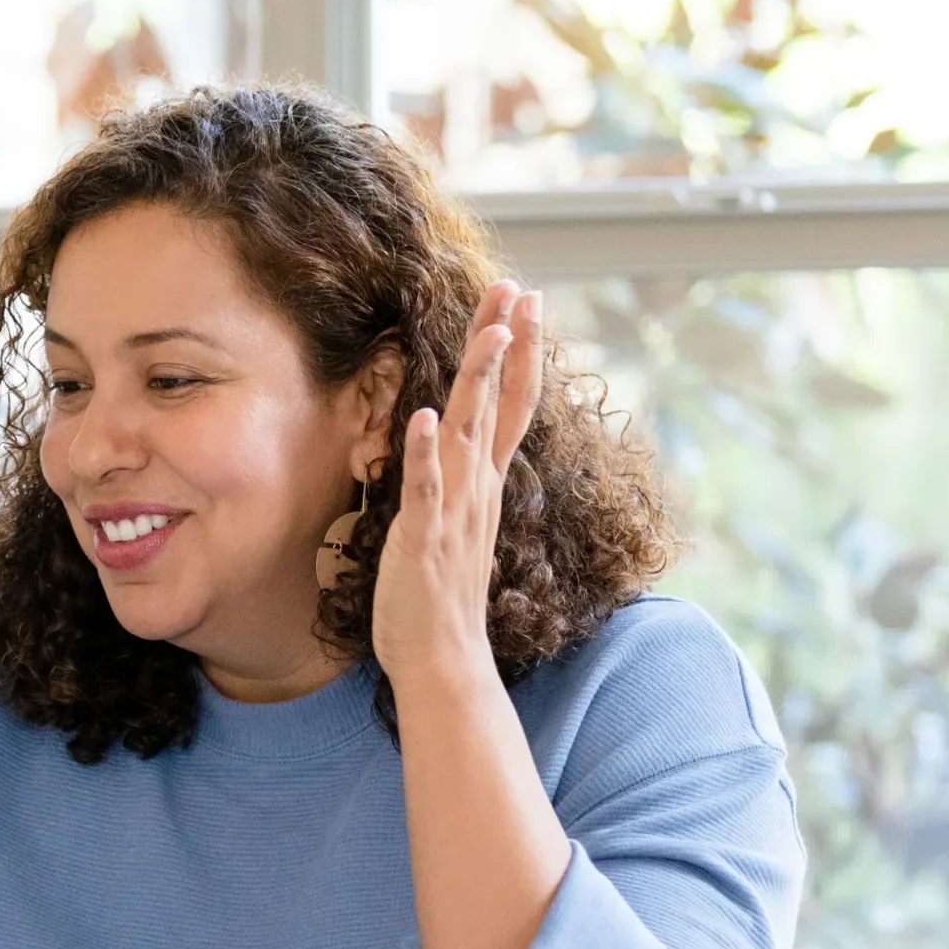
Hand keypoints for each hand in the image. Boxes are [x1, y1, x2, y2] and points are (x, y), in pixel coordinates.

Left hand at [371, 282, 543, 690]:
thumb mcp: (453, 519)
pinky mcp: (424, 539)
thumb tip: (454, 433)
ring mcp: (454, 513)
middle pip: (498, 404)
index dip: (518, 352)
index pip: (508, 404)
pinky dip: (426, 454)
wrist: (442, 659)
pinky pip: (426, 491)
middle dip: (507, 346)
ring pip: (468, 435)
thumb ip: (457, 476)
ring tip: (489, 333)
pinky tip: (425, 417)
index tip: (524, 301)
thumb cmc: (440, 591)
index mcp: (482, 482)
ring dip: (478, 383)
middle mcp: (476, 489)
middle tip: (517, 290)